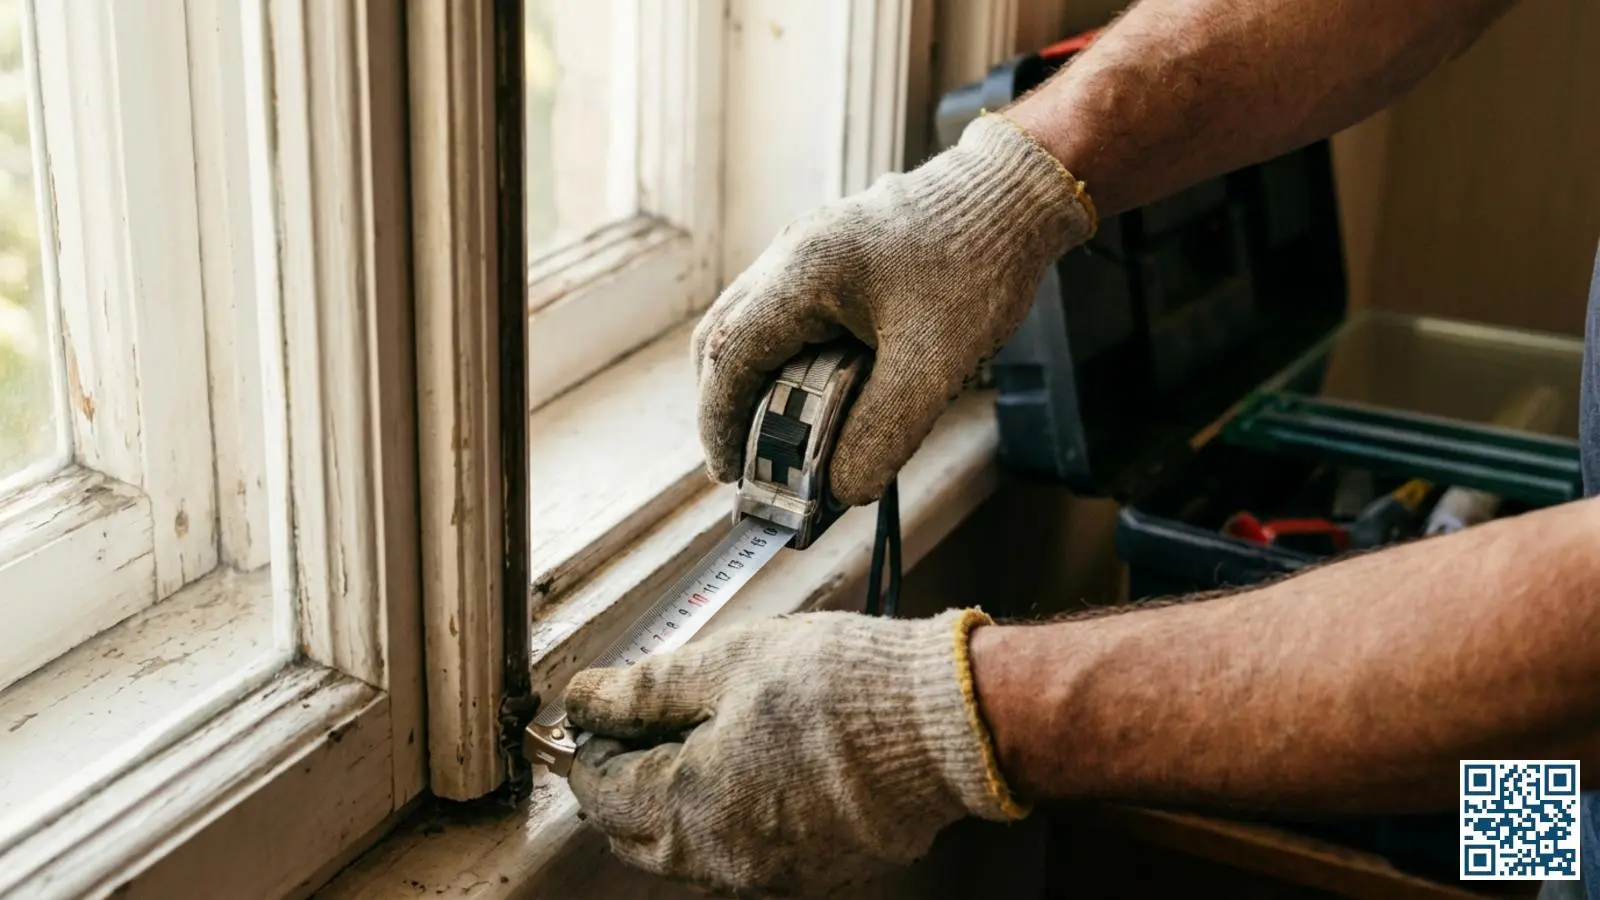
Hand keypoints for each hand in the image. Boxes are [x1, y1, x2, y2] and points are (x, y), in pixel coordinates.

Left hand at [565, 609, 1026, 896]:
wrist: (942, 726)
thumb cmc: (842, 688)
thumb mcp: (726, 663)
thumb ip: (643, 690)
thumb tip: (585, 699)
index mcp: (686, 805)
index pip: (598, 790)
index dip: (593, 742)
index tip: (607, 709)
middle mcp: (718, 859)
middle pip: (631, 833)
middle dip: (624, 781)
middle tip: (647, 723)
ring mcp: (765, 875)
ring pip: (684, 851)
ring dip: (672, 803)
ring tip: (706, 736)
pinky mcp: (809, 875)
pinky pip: (739, 858)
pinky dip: (726, 820)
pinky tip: (755, 767)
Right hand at [693, 114, 1096, 504]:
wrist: (1012, 196)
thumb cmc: (976, 269)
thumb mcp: (933, 366)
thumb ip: (882, 432)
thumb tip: (840, 488)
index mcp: (802, 275)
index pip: (728, 356)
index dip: (721, 422)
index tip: (734, 474)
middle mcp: (790, 254)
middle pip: (721, 338)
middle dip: (728, 406)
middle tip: (750, 462)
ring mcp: (806, 249)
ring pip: (749, 323)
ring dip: (756, 382)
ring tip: (782, 435)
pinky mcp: (829, 254)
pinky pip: (783, 312)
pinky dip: (785, 358)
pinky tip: (818, 389)